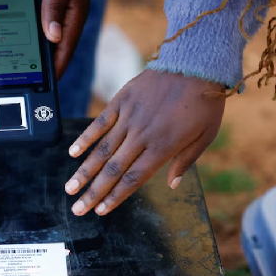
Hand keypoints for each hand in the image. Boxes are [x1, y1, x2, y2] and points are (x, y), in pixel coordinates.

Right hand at [65, 70, 225, 215]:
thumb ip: (186, 161)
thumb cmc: (205, 103)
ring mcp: (130, 117)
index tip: (101, 211)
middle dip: (93, 192)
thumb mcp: (206, 136)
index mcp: (162, 147)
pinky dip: (86, 138)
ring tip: (70, 188)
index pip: (133, 179)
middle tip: (77, 209)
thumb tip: (172, 184)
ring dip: (84, 171)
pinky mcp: (123, 100)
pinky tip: (73, 153)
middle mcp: (142, 135)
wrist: (197, 64)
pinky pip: (101, 122)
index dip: (115, 197)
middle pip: (113, 170)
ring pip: (102, 150)